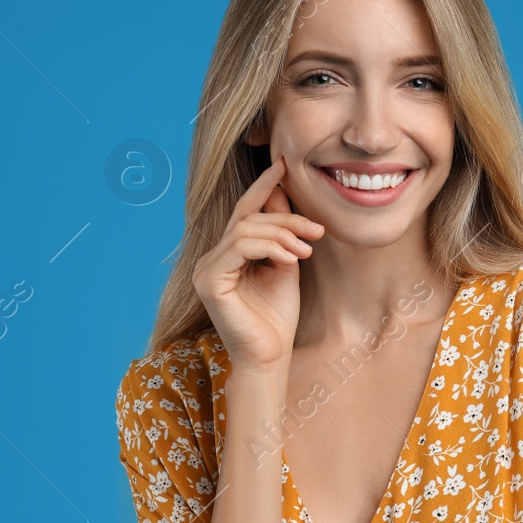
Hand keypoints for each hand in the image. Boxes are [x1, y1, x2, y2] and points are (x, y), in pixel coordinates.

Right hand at [192, 155, 324, 371]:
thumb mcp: (285, 265)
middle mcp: (211, 258)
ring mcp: (206, 269)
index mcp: (227, 255)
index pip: (243, 211)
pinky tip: (291, 259)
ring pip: (245, 229)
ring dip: (282, 234)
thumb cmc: (277, 318)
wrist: (270, 357)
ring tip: (306, 250)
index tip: (284, 165)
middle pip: (248, 217)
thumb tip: (281, 193)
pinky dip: (269, 247)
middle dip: (286, 218)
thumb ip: (281, 234)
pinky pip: (239, 247)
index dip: (262, 186)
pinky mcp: (208, 281)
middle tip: (317, 231)